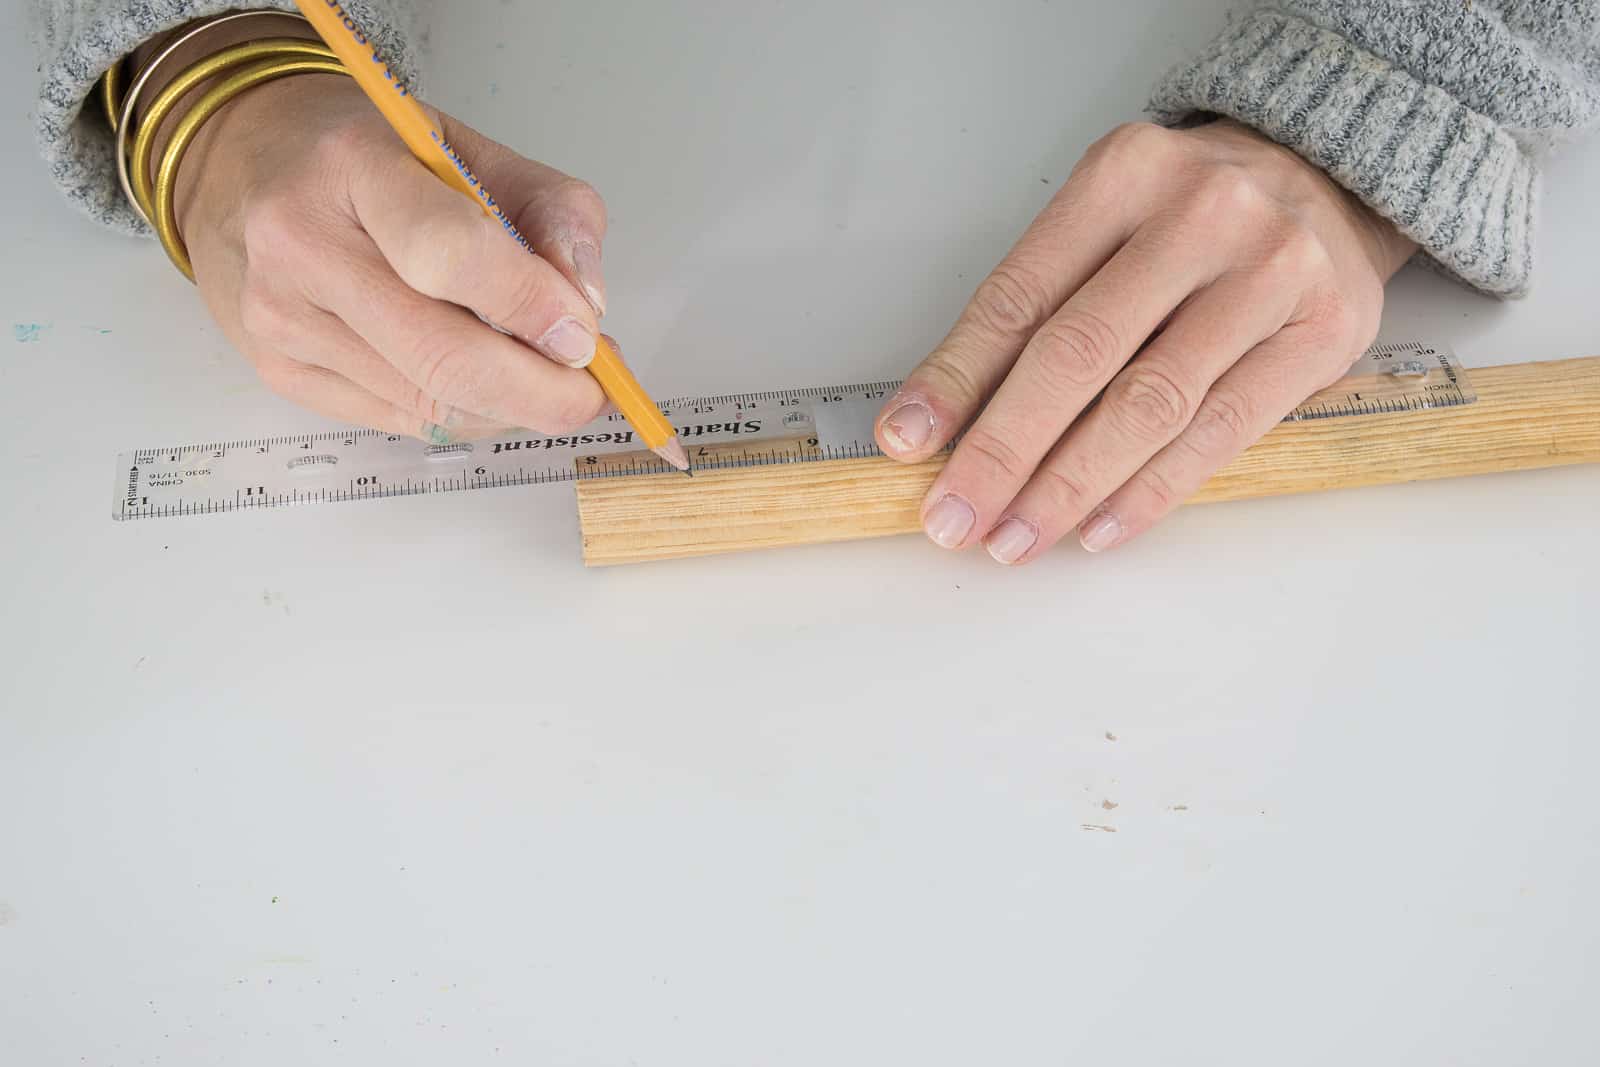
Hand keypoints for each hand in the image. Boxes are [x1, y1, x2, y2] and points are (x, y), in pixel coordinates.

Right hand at [174, 72, 610, 441]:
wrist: (243, 165)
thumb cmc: (371, 157)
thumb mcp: (470, 149)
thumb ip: (551, 213)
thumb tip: (586, 308)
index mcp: (354, 165)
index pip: (450, 253)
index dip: (530, 307)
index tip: (584, 335)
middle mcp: (302, 244)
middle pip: (442, 356)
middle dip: (541, 392)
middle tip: (590, 392)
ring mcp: (282, 317)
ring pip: (430, 402)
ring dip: (509, 405)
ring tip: (542, 375)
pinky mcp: (281, 371)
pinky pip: (402, 419)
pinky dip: (464, 412)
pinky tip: (481, 380)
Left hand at [874, 120, 1416, 562]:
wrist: (1331, 175)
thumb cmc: (1188, 215)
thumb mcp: (1102, 224)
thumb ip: (1031, 307)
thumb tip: (939, 422)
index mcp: (1124, 174)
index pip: (1020, 294)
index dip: (955, 378)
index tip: (906, 444)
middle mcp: (1201, 215)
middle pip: (1080, 352)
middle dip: (1004, 450)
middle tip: (954, 516)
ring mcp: (1272, 273)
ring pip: (1150, 404)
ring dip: (1069, 486)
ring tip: (1015, 537)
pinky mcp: (1324, 333)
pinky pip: (1221, 432)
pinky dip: (1151, 490)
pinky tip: (1098, 527)